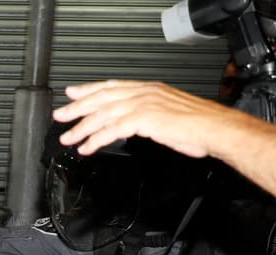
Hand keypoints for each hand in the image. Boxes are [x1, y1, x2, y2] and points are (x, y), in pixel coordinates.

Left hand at [53, 80, 227, 158]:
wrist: (215, 129)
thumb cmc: (198, 125)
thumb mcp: (168, 115)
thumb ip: (147, 115)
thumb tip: (132, 124)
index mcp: (149, 89)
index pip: (112, 86)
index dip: (90, 89)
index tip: (73, 93)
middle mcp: (144, 93)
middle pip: (102, 98)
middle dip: (77, 108)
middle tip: (60, 116)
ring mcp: (143, 105)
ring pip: (103, 114)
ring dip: (82, 128)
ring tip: (68, 138)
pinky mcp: (144, 119)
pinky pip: (112, 130)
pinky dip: (96, 139)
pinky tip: (87, 147)